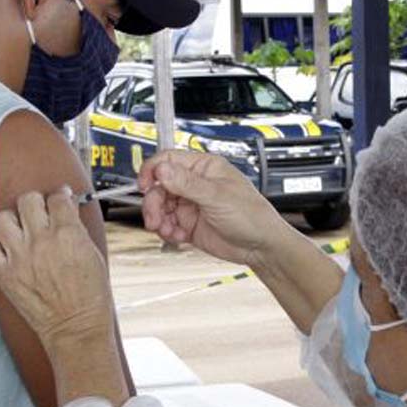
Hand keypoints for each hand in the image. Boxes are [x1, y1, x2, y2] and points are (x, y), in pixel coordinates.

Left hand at [0, 187, 113, 350]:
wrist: (76, 327)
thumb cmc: (90, 296)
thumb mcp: (94, 254)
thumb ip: (77, 229)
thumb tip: (67, 211)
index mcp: (68, 234)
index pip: (57, 198)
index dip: (60, 196)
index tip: (60, 200)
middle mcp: (41, 241)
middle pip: (28, 200)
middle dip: (36, 203)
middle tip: (40, 212)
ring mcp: (20, 257)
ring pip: (3, 218)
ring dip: (13, 220)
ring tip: (21, 229)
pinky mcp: (5, 274)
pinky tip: (6, 249)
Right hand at [138, 150, 286, 265]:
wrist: (261, 247)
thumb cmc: (252, 215)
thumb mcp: (217, 197)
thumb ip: (188, 184)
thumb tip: (163, 169)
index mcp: (204, 168)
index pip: (168, 160)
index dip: (153, 171)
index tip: (145, 185)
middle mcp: (195, 184)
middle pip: (159, 187)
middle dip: (153, 203)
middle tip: (155, 218)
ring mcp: (191, 204)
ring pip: (160, 207)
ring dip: (158, 220)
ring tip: (167, 231)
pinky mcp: (189, 224)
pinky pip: (167, 224)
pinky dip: (167, 232)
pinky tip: (178, 237)